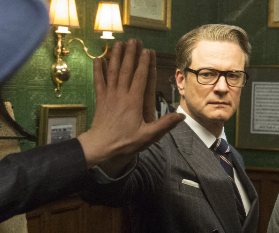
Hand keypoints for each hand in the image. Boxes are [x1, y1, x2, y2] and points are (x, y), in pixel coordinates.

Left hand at [79, 38, 184, 168]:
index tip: (148, 50)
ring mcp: (109, 95)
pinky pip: (98, 81)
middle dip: (130, 54)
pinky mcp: (100, 99)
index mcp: (133, 102)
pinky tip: (97, 59)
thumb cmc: (124, 142)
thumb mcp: (147, 136)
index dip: (144, 63)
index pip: (140, 78)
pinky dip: (98, 69)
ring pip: (112, 71)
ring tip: (119, 43)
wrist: (101, 146)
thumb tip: (181, 116)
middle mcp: (121, 95)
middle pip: (126, 70)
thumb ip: (164, 125)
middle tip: (134, 40)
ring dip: (115, 56)